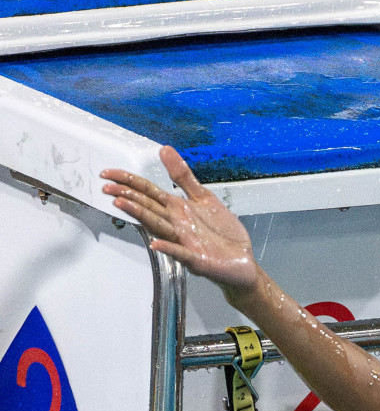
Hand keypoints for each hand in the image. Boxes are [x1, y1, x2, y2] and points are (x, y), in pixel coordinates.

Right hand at [101, 146, 261, 300]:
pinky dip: (169, 248)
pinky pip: (181, 253)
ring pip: (159, 226)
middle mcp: (176, 224)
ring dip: (141, 215)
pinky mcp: (197, 258)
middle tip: (107, 188)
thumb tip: (165, 150)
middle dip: (128, 196)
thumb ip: (183, 176)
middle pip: (148, 207)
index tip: (108, 174)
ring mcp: (184, 242)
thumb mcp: (204, 198)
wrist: (241, 260)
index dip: (129, 181)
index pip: (148, 192)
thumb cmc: (221, 232)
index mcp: (177, 209)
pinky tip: (156, 243)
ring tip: (122, 204)